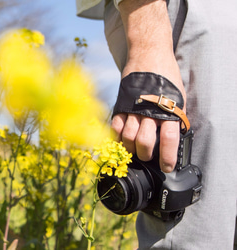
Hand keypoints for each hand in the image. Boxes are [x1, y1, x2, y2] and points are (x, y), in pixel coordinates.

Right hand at [111, 0, 185, 172]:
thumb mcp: (178, 96)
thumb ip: (175, 116)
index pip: (168, 139)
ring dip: (130, 148)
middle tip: (147, 157)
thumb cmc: (166, 76)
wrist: (149, 55)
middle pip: (144, 141)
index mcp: (168, 109)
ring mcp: (133, 107)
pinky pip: (116, 126)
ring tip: (134, 149)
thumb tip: (172, 137)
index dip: (167, 157)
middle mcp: (150, 110)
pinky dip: (117, 137)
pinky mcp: (121, 104)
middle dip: (145, 155)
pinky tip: (121, 140)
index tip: (166, 167)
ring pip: (128, 137)